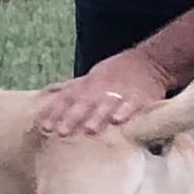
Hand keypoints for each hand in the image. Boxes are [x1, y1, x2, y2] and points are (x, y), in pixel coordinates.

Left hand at [37, 50, 168, 136]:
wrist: (149, 62)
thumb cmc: (115, 75)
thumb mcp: (91, 79)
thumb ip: (72, 93)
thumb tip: (46, 109)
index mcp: (87, 84)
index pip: (67, 97)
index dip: (55, 111)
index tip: (44, 127)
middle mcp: (101, 86)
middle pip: (84, 102)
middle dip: (72, 117)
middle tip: (61, 132)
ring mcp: (120, 90)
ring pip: (106, 103)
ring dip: (97, 116)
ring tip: (89, 130)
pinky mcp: (139, 95)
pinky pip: (132, 102)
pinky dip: (125, 110)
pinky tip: (118, 120)